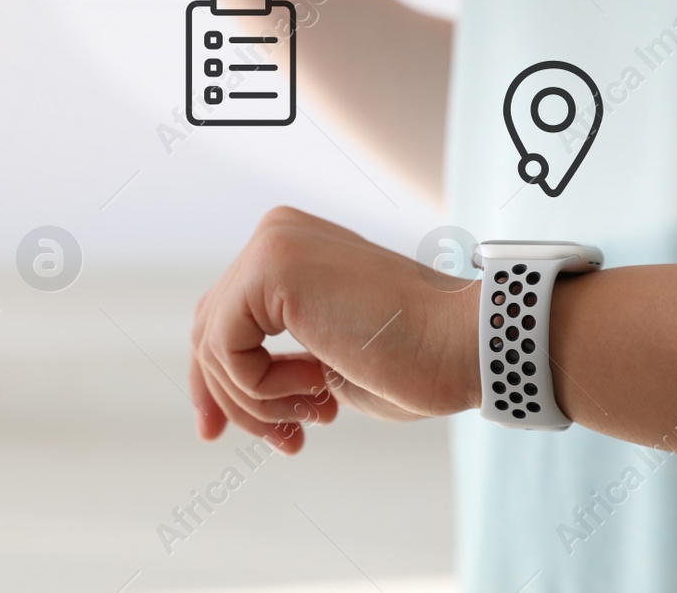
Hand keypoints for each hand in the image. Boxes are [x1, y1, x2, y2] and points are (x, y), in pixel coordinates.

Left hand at [188, 207, 479, 453]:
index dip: (216, 382)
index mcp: (291, 248)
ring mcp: (272, 244)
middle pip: (211, 332)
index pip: (224, 318)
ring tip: (319, 413)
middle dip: (234, 401)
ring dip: (260, 404)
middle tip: (288, 442)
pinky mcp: (273, 265)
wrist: (465, 344)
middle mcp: (276, 234)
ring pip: (214, 347)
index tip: (217, 434)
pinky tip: (319, 387)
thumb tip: (220, 395)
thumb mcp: (326, 362)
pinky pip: (225, 349)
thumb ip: (275, 360)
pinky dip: (262, 389)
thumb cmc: (413, 359)